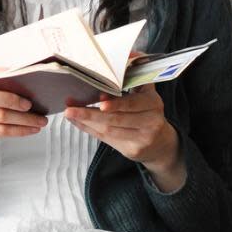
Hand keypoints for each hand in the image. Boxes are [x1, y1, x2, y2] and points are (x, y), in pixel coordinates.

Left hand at [64, 84, 185, 191]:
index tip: (101, 101)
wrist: (161, 144)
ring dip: (86, 121)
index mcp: (153, 103)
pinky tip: (78, 123)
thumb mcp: (144, 95)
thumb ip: (128, 85)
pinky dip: (90, 130)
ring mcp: (143, 138)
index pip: (133, 103)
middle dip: (90, 113)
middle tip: (71, 109)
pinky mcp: (133, 151)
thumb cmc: (147, 113)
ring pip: (109, 130)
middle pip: (116, 119)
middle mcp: (151, 121)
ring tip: (70, 114)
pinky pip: (106, 139)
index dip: (117, 103)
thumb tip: (101, 81)